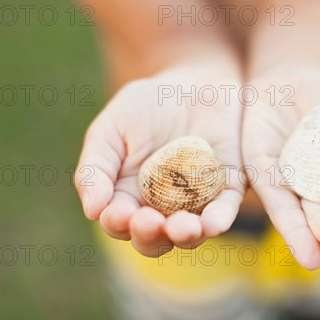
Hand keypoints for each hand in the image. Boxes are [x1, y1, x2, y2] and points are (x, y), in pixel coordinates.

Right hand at [75, 66, 243, 256]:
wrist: (193, 80)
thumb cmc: (146, 105)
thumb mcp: (112, 129)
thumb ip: (96, 168)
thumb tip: (92, 211)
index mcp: (128, 196)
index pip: (120, 223)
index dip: (118, 223)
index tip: (119, 213)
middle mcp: (162, 207)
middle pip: (155, 238)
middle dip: (151, 236)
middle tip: (150, 222)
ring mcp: (197, 201)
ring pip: (191, 233)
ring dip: (186, 235)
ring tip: (183, 227)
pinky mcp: (227, 187)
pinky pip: (225, 210)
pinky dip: (219, 220)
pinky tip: (214, 223)